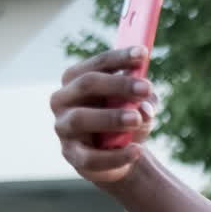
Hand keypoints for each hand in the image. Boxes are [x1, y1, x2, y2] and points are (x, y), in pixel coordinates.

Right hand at [51, 46, 158, 185]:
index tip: (143, 53)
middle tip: (146, 87)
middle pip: (87, 84)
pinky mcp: (72, 155)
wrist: (120, 158)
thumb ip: (144, 103)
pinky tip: (137, 151)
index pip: (98, 64)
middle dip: (118, 84)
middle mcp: (63, 99)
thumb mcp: (139, 108)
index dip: (120, 57)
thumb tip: (143, 108)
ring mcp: (64, 128)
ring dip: (111, 117)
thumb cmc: (126, 123)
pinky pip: (91, 156)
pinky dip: (116, 154)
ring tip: (137, 119)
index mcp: (78, 80)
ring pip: (82, 118)